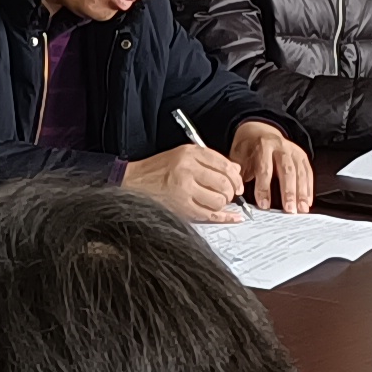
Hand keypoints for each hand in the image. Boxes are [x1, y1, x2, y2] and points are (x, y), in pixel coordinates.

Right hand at [123, 138, 244, 222]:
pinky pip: (209, 215)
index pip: (224, 164)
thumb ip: (210, 160)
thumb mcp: (183, 155)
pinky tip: (232, 217)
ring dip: (223, 204)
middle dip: (232, 191)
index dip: (236, 176)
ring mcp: (184, 190)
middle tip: (230, 194)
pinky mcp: (181, 207)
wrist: (133, 182)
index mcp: (190, 154)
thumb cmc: (157, 169)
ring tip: (218, 202)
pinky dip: (224, 218)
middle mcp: (188, 170)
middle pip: (224, 183)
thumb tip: (236, 170)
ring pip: (219, 201)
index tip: (238, 183)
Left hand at [234, 123, 317, 211]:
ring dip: (302, 192)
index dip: (264, 188)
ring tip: (301, 209)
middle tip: (289, 210)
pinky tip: (308, 202)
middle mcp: (281, 147)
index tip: (264, 205)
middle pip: (287, 170)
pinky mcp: (302, 155)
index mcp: (262, 146)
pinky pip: (308, 172)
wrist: (259, 130)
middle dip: (289, 191)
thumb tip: (239, 191)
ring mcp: (294, 150)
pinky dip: (309, 188)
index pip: (264, 169)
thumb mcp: (239, 157)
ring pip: (300, 172)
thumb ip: (239, 173)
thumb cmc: (248, 149)